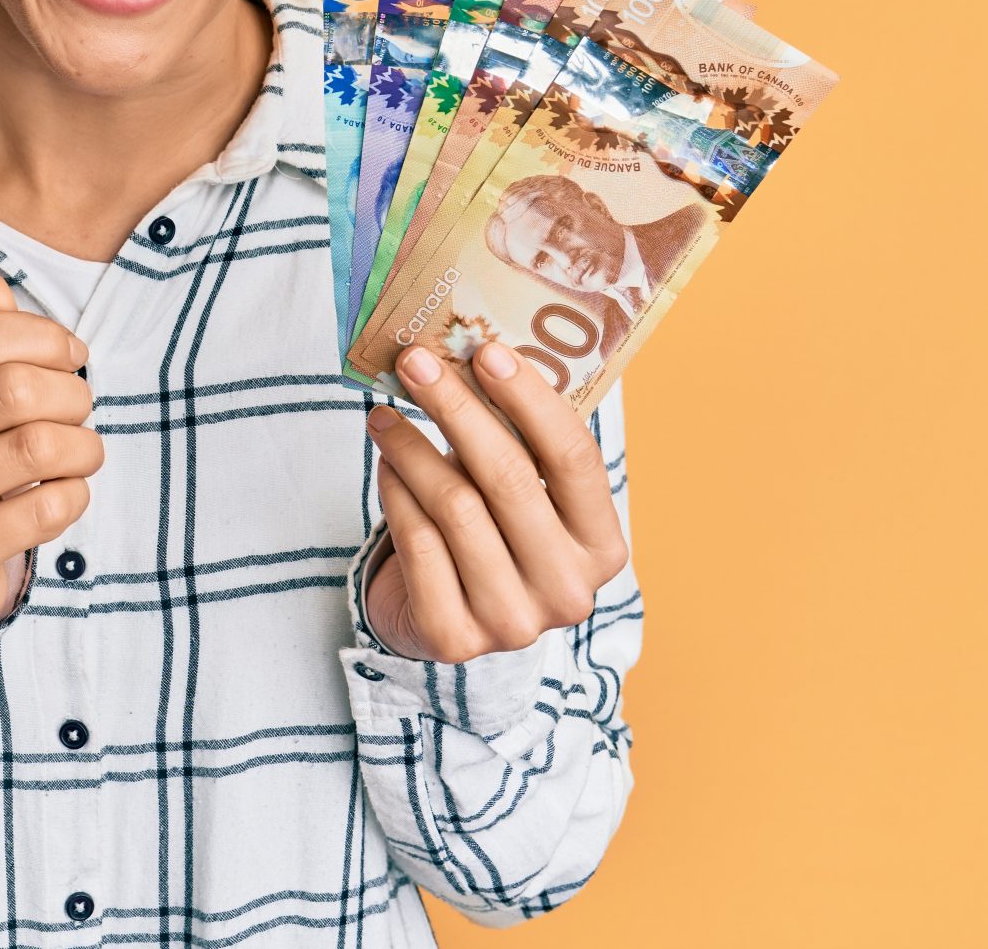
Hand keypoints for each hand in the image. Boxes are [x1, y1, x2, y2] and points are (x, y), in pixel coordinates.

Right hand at [0, 271, 100, 631]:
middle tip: (80, 409)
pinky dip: (75, 495)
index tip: (70, 355)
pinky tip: (62, 495)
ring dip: (83, 446)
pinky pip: (47, 508)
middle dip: (71, 394)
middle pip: (12, 390)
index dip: (38, 336)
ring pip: (38, 448)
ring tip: (82, 452)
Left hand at [363, 341, 628, 664]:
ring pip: (454, 507)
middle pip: (508, 477)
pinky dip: (395, 492)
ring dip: (411, 448)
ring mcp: (512, 622)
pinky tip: (386, 465)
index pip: (574, 458)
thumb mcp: (526, 494)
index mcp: (602, 547)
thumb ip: (517, 440)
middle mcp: (568, 591)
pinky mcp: (452, 637)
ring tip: (384, 416)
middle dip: (455, 408)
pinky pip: (416, 541)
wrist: (452, 620)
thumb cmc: (495, 536)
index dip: (530, 400)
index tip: (485, 351)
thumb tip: (469, 353)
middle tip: (415, 362)